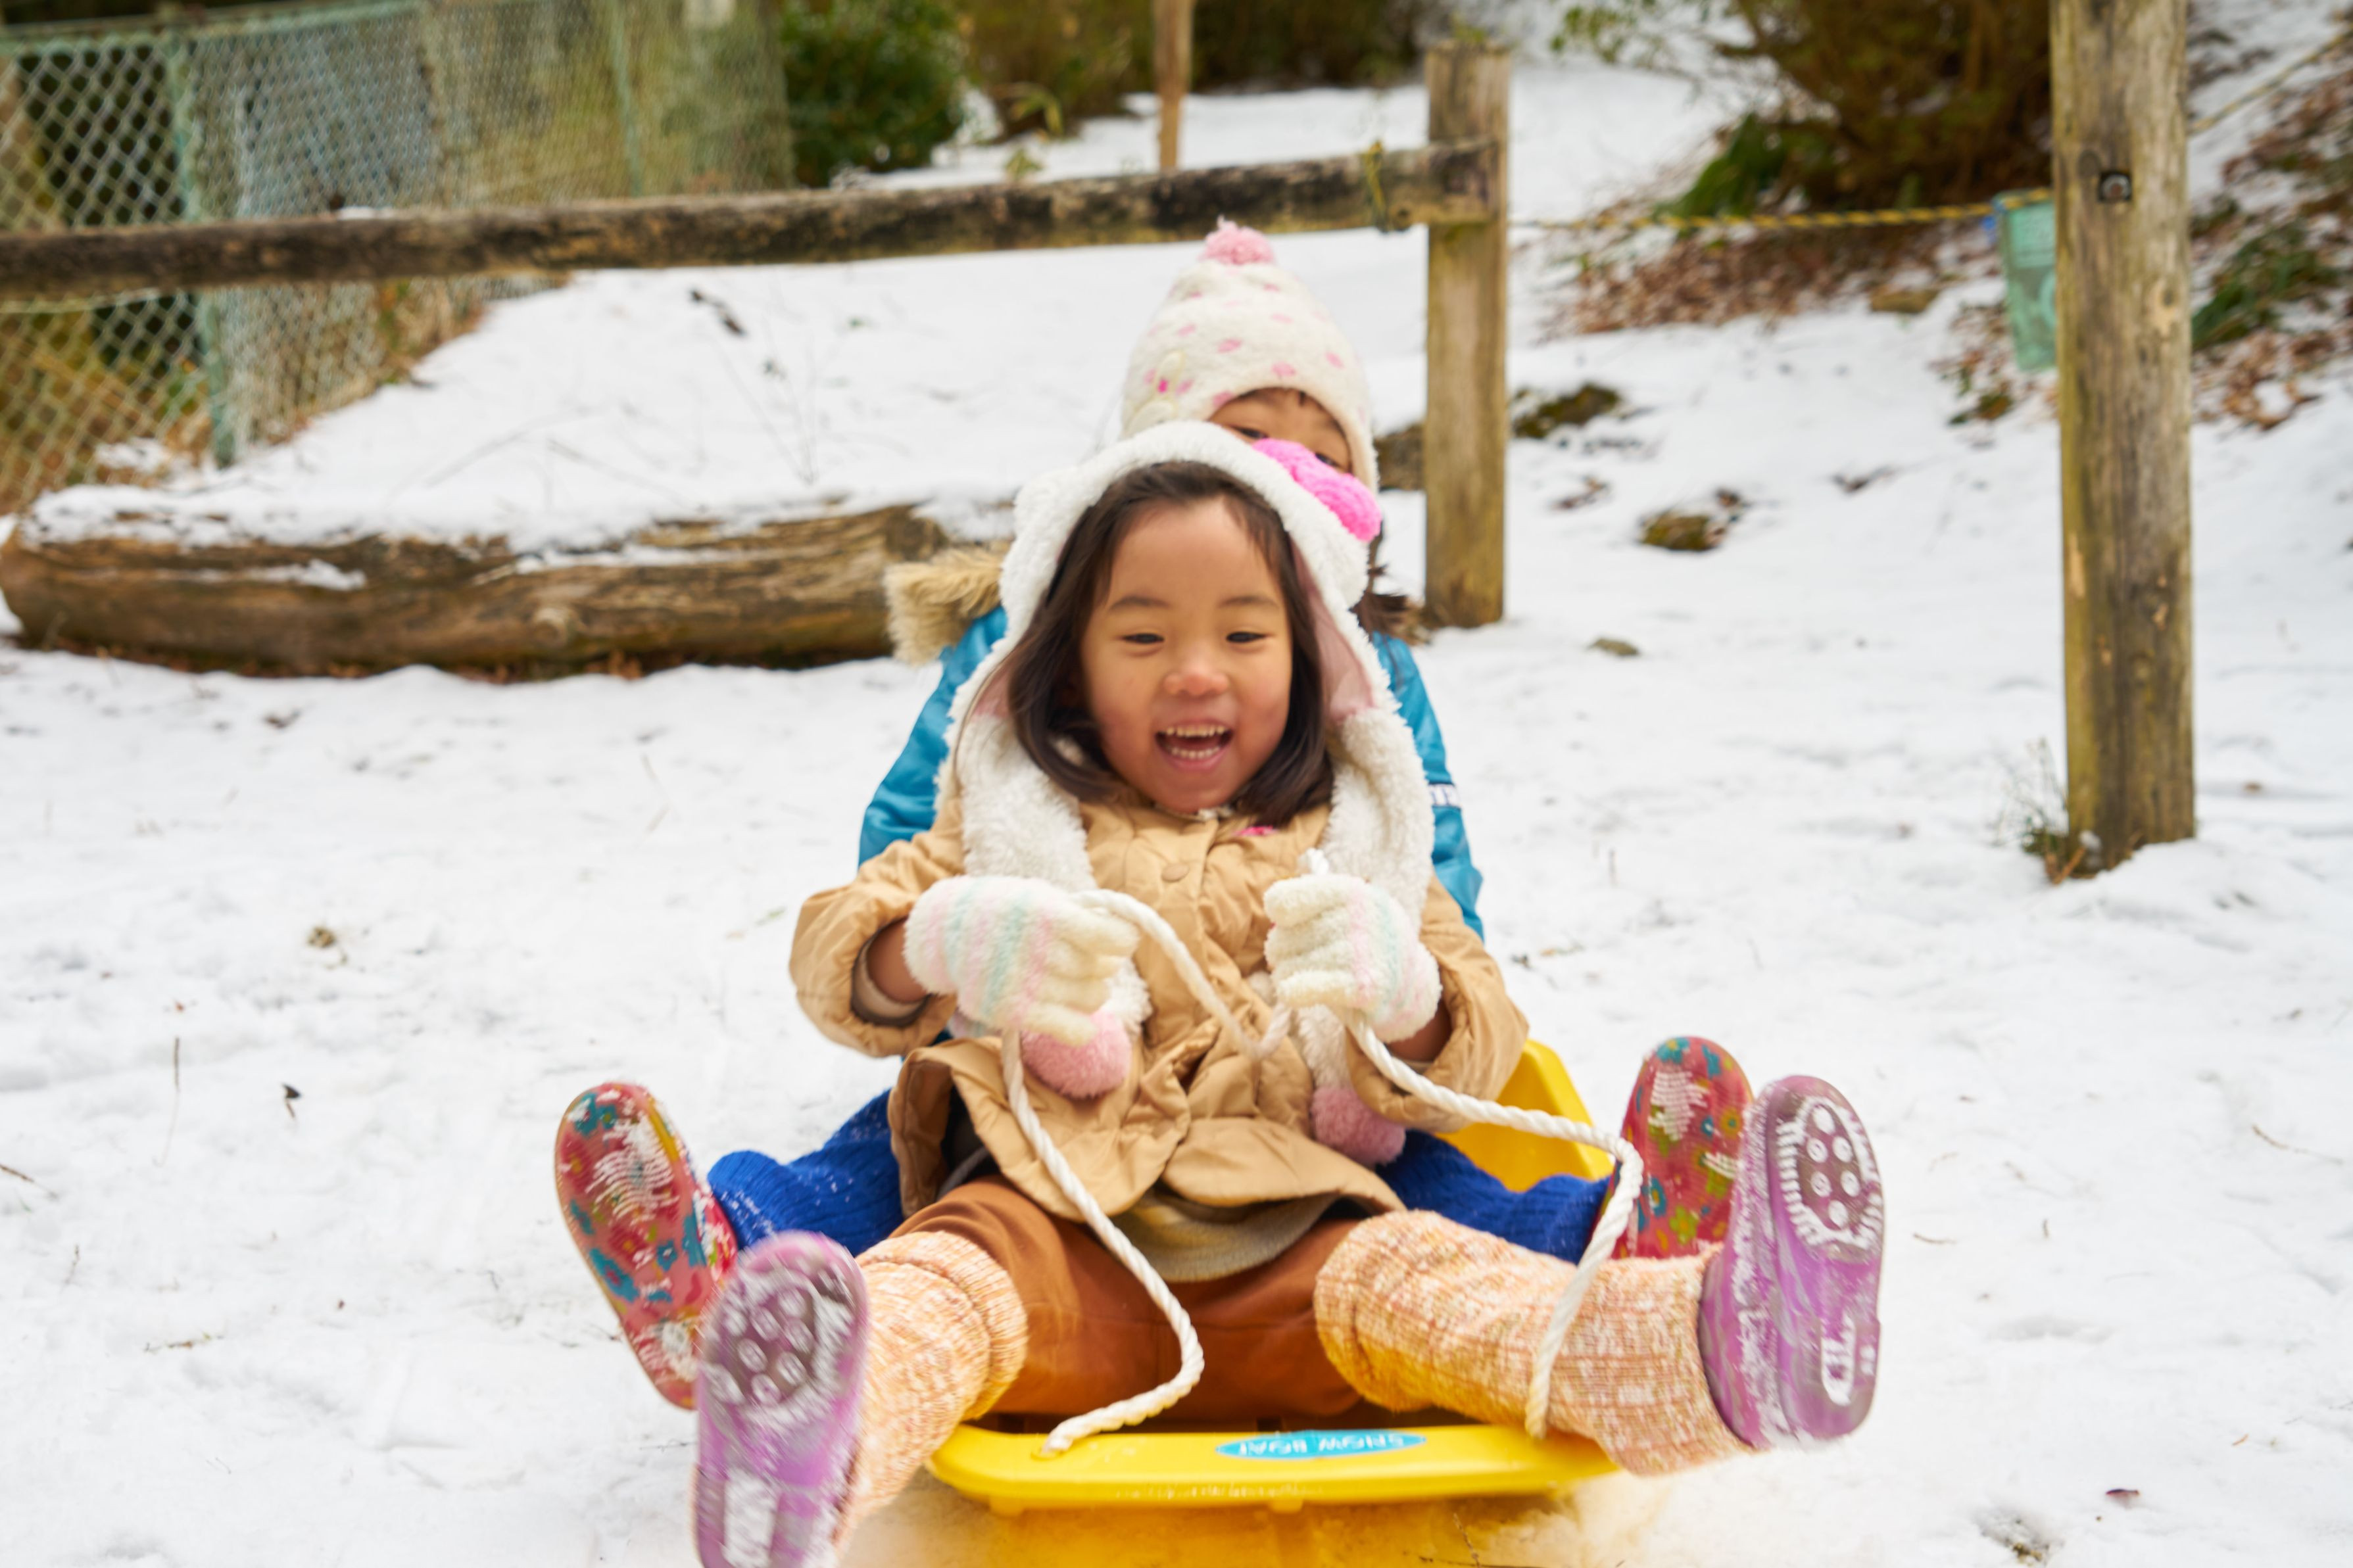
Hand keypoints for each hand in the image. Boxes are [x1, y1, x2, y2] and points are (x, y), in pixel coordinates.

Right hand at [902, 876, 1138, 1048]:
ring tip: (1070, 979)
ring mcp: (1022, 984)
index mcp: (1043, 913)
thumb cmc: (1008, 912)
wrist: (948, 932)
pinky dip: (1082, 1027)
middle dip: (1101, 963)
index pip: (1107, 935)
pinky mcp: (1012, 1013)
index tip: (1119, 939)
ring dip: (1091, 990)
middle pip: (1101, 969)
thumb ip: (1079, 914)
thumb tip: (1125, 939)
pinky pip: (1074, 1031)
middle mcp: (1033, 949)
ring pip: (1094, 998)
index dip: (1122, 939)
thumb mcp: (1039, 897)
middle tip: (1082, 957)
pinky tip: (1074, 1015)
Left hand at [1265, 873, 1440, 1041]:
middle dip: (1280, 950)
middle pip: (1286, 937)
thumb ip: (1316, 905)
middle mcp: (1360, 918)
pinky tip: (1289, 992)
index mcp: (1354, 891)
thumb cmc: (1365, 943)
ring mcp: (1364, 952)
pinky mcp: (1364, 987)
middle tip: (1290, 957)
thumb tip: (1276, 914)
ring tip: (1295, 976)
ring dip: (1285, 974)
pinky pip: (1310, 987)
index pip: (1293, 897)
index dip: (1280, 907)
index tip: (1282, 919)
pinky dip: (1293, 990)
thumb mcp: (1352, 910)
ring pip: (1293, 965)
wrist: (1411, 982)